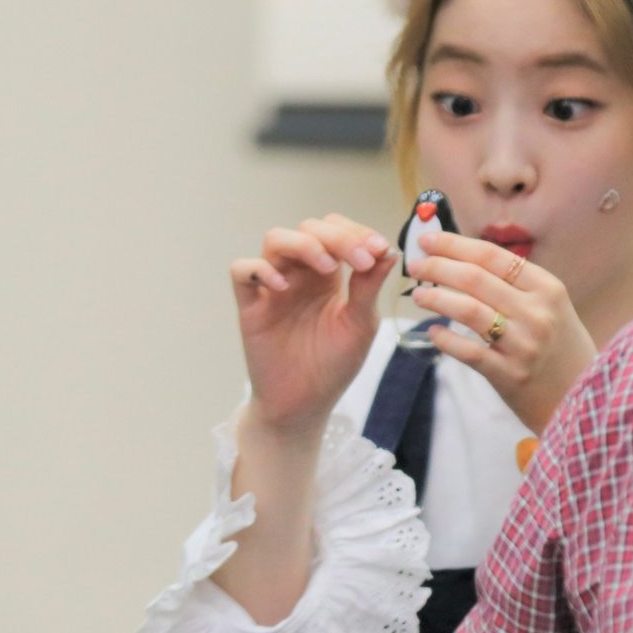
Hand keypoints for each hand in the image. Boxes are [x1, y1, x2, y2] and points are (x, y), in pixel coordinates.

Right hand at [230, 215, 396, 437]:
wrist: (304, 405)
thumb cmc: (333, 365)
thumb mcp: (360, 324)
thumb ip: (369, 287)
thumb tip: (390, 251)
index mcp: (328, 276)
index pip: (337, 231)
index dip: (357, 232)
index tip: (378, 249)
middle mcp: (300, 275)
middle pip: (309, 228)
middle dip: (338, 236)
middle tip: (360, 260)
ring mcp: (273, 287)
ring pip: (276, 239)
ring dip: (304, 244)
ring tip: (327, 268)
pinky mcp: (250, 307)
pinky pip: (242, 270)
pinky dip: (259, 269)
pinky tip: (282, 287)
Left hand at [406, 230, 595, 433]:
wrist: (587, 401)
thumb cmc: (565, 351)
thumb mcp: (555, 309)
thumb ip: (520, 287)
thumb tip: (468, 262)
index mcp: (548, 288)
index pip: (493, 257)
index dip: (455, 245)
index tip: (430, 240)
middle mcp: (537, 312)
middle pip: (475, 278)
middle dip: (438, 267)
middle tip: (415, 265)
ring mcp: (524, 344)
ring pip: (468, 310)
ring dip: (437, 298)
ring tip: (419, 295)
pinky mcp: (510, 375)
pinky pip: (469, 351)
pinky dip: (446, 340)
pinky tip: (434, 333)